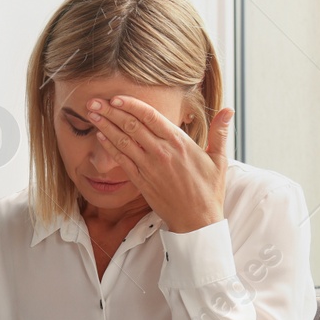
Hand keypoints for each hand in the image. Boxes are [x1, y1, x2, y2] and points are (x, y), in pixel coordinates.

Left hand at [86, 95, 233, 232]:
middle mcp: (161, 153)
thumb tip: (228, 111)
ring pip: (122, 141)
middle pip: (131, 126)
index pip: (150, 116)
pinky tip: (99, 137)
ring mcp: (149, 168)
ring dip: (105, 126)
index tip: (116, 97)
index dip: (131, 105)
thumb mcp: (219, 159)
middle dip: (110, 111)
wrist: (197, 221)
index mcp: (179, 143)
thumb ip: (220, 133)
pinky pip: (122, 161)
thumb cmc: (209, 190)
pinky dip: (109, 147)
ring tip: (91, 113)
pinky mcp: (141, 182)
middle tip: (93, 100)